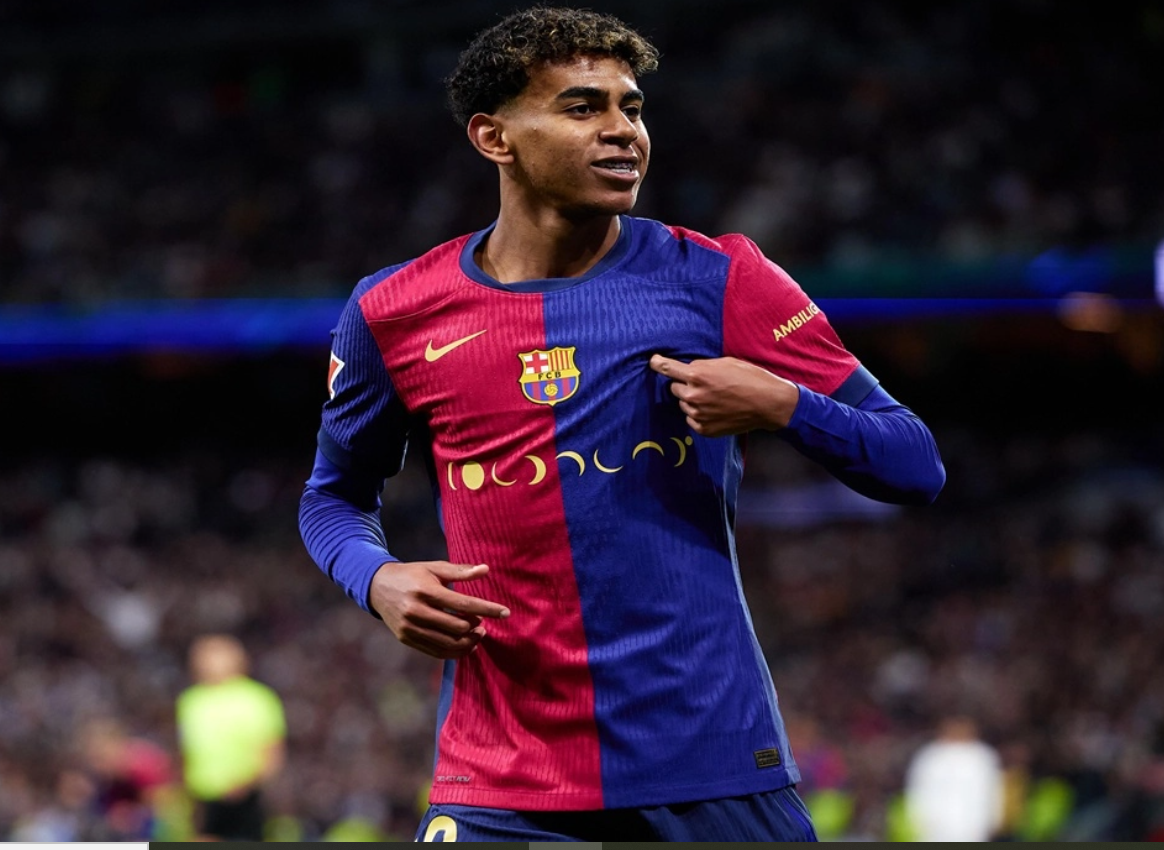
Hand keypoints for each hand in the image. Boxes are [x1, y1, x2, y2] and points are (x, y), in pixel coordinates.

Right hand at [368, 561, 509, 658]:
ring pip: (448, 644)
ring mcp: (410, 628)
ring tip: (478, 633)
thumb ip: (460, 571)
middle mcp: (416, 611)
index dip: (487, 609)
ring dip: (469, 642)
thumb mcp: (434, 568)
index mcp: (425, 591)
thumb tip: (486, 570)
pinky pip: (436, 652)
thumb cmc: (412, 574)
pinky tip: (466, 644)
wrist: (377, 586)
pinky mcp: (406, 639)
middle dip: (476, 626)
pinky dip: (455, 651)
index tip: (506, 612)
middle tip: (483, 622)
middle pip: (457, 627)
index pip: (463, 604)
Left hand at [649, 354, 799, 435]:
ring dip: (693, 400)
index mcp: (698, 375)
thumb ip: (702, 366)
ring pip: (684, 404)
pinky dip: (700, 415)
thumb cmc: (750, 378)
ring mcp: (698, 414)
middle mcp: (694, 395)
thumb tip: (688, 369)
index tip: (653, 362)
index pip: (668, 369)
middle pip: (675, 388)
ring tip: (716, 398)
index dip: (658, 364)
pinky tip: (717, 410)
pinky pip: (692, 419)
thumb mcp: (726, 362)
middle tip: (705, 384)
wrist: (768, 404)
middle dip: (686, 384)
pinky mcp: (703, 429)